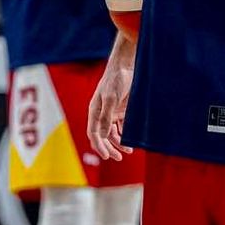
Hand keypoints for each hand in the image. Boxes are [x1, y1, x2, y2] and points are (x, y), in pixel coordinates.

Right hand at [87, 40, 136, 160]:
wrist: (126, 66)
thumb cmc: (115, 80)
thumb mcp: (111, 99)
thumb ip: (107, 117)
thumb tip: (103, 135)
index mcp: (95, 111)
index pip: (94, 134)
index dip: (99, 146)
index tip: (107, 156)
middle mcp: (101, 113)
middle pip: (103, 136)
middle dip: (110, 148)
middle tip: (119, 158)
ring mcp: (111, 112)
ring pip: (112, 133)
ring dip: (118, 143)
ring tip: (128, 151)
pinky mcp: (121, 109)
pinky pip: (121, 126)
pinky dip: (125, 134)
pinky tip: (130, 139)